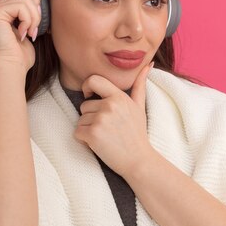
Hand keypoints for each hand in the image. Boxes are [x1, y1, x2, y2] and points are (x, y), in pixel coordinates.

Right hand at [0, 0, 41, 70]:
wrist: (12, 65)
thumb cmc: (21, 54)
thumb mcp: (30, 29)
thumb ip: (31, 13)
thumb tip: (39, 1)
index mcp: (3, 11)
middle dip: (35, 0)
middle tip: (36, 22)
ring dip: (34, 15)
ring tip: (31, 31)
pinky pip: (22, 5)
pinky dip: (29, 20)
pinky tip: (25, 33)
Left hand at [74, 63, 154, 177]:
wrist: (139, 160)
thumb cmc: (137, 134)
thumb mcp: (139, 107)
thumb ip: (140, 85)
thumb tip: (148, 65)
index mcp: (119, 96)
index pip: (93, 80)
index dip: (87, 86)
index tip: (89, 96)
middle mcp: (109, 105)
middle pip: (84, 105)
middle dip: (91, 117)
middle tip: (108, 129)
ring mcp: (101, 120)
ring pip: (80, 120)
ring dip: (88, 129)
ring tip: (106, 137)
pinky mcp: (93, 134)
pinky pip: (77, 133)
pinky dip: (84, 140)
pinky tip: (99, 144)